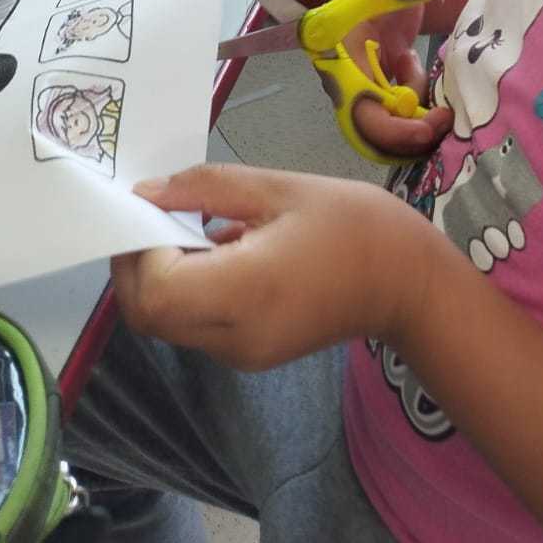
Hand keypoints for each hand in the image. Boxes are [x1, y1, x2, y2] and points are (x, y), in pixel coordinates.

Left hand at [112, 164, 436, 369]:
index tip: (152, 205)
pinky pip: (194, 323)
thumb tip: (147, 193)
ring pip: (166, 322)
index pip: (154, 291)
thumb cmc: (351, 222)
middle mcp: (234, 337)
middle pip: (148, 315)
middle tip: (159, 212)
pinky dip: (186, 287)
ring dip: (160, 274)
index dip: (138, 248)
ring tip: (193, 224)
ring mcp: (240, 354)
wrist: (405, 281)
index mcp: (245, 292)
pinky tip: (218, 247)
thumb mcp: (278, 187)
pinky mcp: (247, 354)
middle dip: (137, 263)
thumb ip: (207, 188)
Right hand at [332, 0, 452, 159]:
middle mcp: (346, 49)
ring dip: (405, 125)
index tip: (418, 127)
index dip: (375, 114)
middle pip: (356, 106)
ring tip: (442, 116)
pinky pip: (390, 104)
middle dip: (394, 129)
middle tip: (436, 126)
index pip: (346, 81)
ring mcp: (365, 60)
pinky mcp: (384, 67)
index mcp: (344, 23)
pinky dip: (412, 111)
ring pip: (373, 111)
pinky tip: (431, 95)